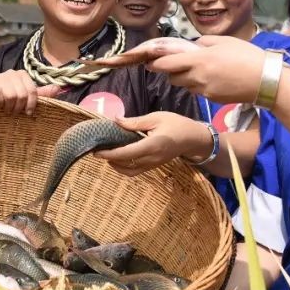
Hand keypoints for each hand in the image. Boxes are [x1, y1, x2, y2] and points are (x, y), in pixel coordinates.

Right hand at [0, 70, 60, 115]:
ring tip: (7, 110)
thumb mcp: (26, 95)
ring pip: (12, 96)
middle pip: (22, 94)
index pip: (32, 91)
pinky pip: (0, 96)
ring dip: (9, 107)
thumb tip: (57, 89)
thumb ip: (41, 93)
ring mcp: (1, 77)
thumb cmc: (8, 96)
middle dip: (19, 107)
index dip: (31, 104)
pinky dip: (0, 104)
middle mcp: (13, 73)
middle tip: (14, 112)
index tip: (27, 113)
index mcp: (23, 74)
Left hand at [95, 112, 213, 175]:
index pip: (126, 153)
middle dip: (109, 159)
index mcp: (152, 146)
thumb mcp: (155, 118)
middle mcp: (151, 159)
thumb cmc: (176, 124)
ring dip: (115, 165)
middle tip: (97, 149)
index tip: (96, 151)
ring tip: (106, 154)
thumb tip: (115, 120)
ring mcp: (153, 165)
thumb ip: (134, 122)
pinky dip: (123, 167)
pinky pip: (135, 171)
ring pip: (129, 171)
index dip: (109, 154)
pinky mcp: (154, 166)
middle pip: (125, 164)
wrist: (193, 138)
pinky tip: (117, 158)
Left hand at [144, 35, 268, 104]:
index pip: (166, 63)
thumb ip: (203, 43)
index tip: (149, 61)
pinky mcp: (211, 99)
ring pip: (184, 85)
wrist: (266, 80)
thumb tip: (192, 46)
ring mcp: (204, 90)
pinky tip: (212, 79)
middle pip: (172, 77)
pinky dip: (198, 85)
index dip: (154, 63)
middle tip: (176, 64)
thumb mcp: (224, 41)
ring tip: (198, 70)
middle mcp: (197, 77)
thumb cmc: (246, 56)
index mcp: (198, 60)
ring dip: (184, 78)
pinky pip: (197, 91)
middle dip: (170, 71)